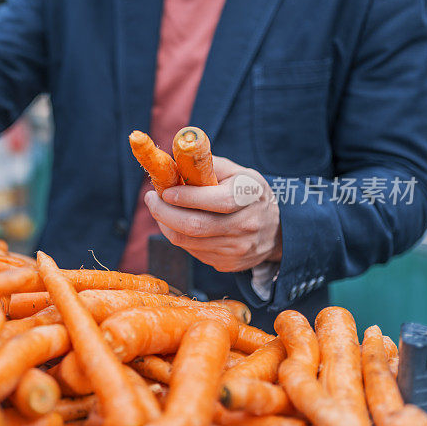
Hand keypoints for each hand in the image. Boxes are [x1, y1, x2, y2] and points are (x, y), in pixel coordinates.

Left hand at [144, 156, 281, 272]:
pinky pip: (192, 251)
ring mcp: (237, 249)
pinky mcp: (226, 264)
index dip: (187, 197)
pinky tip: (178, 223)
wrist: (276, 232)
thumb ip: (208, 165)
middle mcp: (246, 225)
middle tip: (151, 199)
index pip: (217, 200)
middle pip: (195, 226)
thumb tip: (175, 161)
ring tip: (160, 209)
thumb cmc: (248, 194)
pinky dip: (178, 236)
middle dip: (164, 213)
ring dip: (166, 224)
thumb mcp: (239, 172)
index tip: (165, 191)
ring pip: (187, 241)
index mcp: (250, 196)